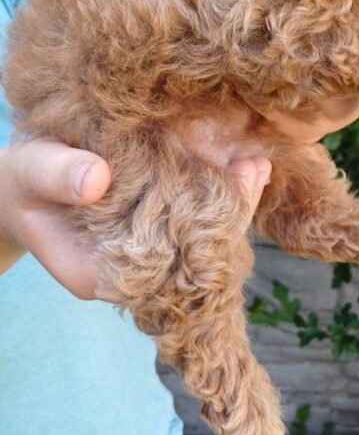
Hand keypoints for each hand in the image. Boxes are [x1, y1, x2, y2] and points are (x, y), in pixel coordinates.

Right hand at [0, 139, 270, 298]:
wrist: (24, 180)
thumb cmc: (25, 179)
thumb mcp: (32, 172)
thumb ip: (58, 176)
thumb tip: (95, 178)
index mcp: (103, 273)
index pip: (163, 263)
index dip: (198, 232)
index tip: (225, 195)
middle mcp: (135, 266)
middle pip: (193, 250)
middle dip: (228, 214)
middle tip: (255, 170)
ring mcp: (150, 244)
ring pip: (201, 232)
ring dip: (231, 199)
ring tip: (257, 164)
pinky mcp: (159, 221)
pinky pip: (197, 212)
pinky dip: (220, 188)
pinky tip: (243, 161)